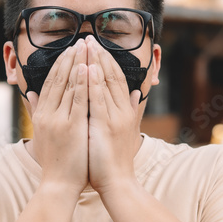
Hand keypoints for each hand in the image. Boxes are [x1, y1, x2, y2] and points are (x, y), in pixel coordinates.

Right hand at [27, 40, 88, 196]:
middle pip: (59, 79)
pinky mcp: (72, 128)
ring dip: (78, 64)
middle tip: (81, 41)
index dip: (61, 64)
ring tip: (87, 47)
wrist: (58, 185)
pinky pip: (79, 101)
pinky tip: (88, 69)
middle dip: (71, 58)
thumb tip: (30, 94)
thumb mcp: (41, 134)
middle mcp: (47, 114)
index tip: (71, 49)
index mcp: (41, 114)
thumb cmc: (54, 162)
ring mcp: (59, 120)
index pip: (51, 82)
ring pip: (69, 86)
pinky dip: (83, 83)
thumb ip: (36, 112)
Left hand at [87, 39, 141, 195]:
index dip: (106, 61)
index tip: (95, 46)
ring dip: (95, 63)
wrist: (118, 183)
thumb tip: (137, 94)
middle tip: (88, 38)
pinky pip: (98, 101)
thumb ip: (130, 111)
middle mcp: (123, 110)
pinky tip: (85, 69)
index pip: (116, 78)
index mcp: (126, 110)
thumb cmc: (116, 160)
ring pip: (105, 84)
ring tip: (86, 45)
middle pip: (112, 76)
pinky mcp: (105, 127)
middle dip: (99, 56)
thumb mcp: (124, 130)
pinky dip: (92, 84)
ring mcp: (115, 118)